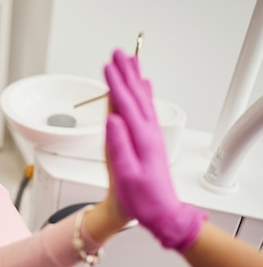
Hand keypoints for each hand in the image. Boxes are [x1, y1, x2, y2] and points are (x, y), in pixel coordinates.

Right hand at [104, 49, 206, 251]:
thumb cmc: (141, 198)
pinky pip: (146, 109)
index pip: (125, 104)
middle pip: (137, 95)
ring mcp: (151, 135)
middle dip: (126, 72)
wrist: (160, 213)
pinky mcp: (151, 140)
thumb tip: (112, 120)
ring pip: (143, 99)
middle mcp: (149, 133)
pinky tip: (144, 88)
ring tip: (130, 61)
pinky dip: (143, 94)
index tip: (106, 65)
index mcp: (141, 139)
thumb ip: (118, 145)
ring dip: (135, 79)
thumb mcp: (125, 174)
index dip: (115, 83)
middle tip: (119, 53)